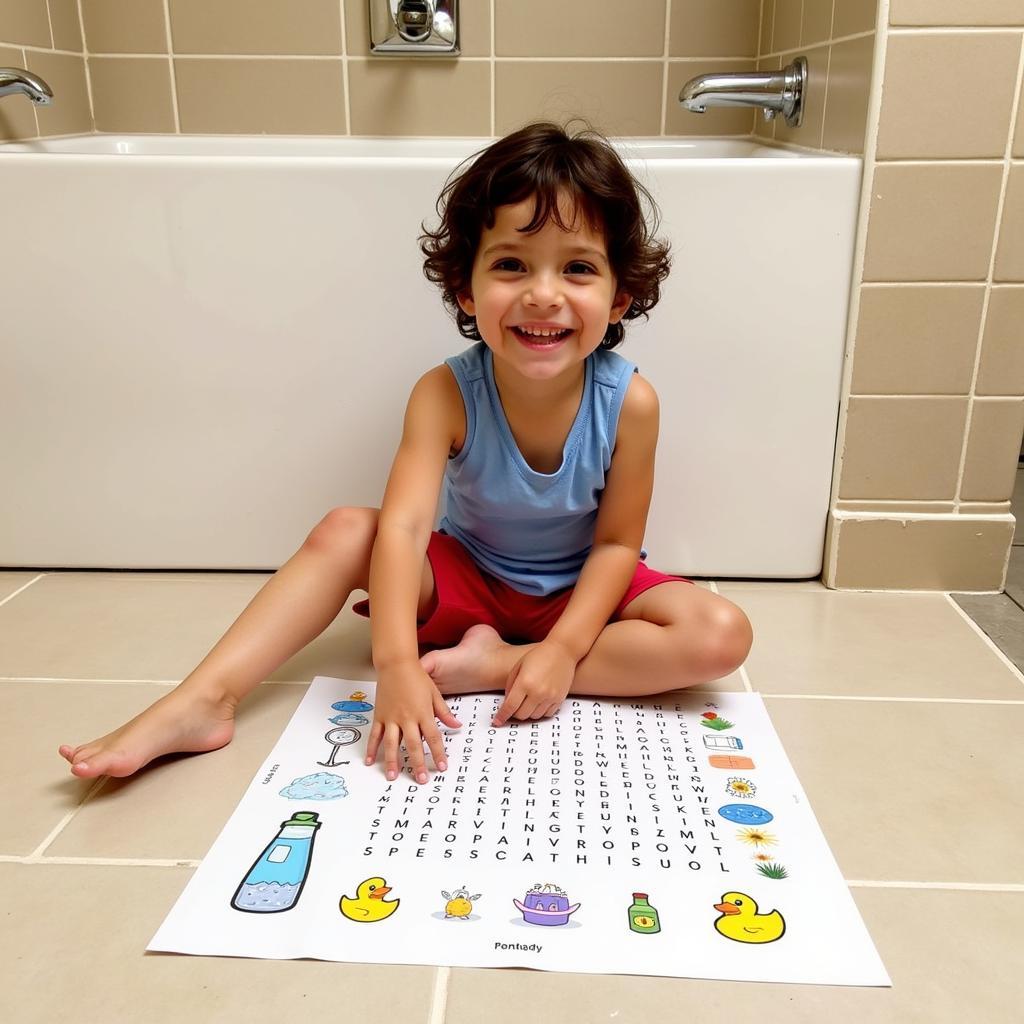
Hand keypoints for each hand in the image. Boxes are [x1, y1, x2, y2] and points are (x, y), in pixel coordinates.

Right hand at [365, 662, 461, 783]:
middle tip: (420, 780)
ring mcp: (391, 718)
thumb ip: (444, 712)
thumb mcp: (435, 694)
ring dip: (392, 761)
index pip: (433, 738)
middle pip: (413, 745)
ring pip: (391, 743)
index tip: (442, 767)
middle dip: (418, 763)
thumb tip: (457, 725)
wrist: (396, 664)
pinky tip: (370, 761)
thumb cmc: (417, 677)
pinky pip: (375, 735)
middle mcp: (407, 718)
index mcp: (423, 713)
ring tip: (392, 777)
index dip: (438, 754)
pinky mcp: (380, 715)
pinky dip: (372, 748)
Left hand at [492, 641, 577, 725]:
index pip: (510, 706)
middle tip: (514, 706)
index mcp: (524, 682)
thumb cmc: (539, 655)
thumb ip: (510, 685)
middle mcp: (537, 692)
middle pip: (521, 715)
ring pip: (534, 716)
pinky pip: (547, 714)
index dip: (502, 716)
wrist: (563, 650)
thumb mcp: (518, 666)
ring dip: (528, 712)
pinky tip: (538, 702)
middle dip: (514, 713)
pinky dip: (540, 711)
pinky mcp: (559, 698)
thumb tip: (507, 702)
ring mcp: (550, 697)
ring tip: (527, 701)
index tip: (497, 722)